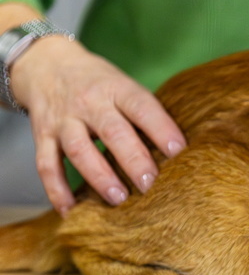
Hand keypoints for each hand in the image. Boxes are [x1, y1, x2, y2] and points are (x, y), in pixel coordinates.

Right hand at [10, 35, 184, 215]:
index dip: (161, 128)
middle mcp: (89, 103)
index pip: (142, 106)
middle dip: (133, 159)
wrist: (47, 64)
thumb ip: (144, 112)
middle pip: (112, 131)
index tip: (179, 151)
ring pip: (78, 149)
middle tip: (150, 184)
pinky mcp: (42, 136)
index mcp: (117, 88)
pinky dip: (57, 189)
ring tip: (118, 198)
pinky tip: (70, 210)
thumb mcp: (123, 85)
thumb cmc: (99, 82)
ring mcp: (63, 120)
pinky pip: (46, 165)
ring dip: (98, 176)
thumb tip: (179, 149)